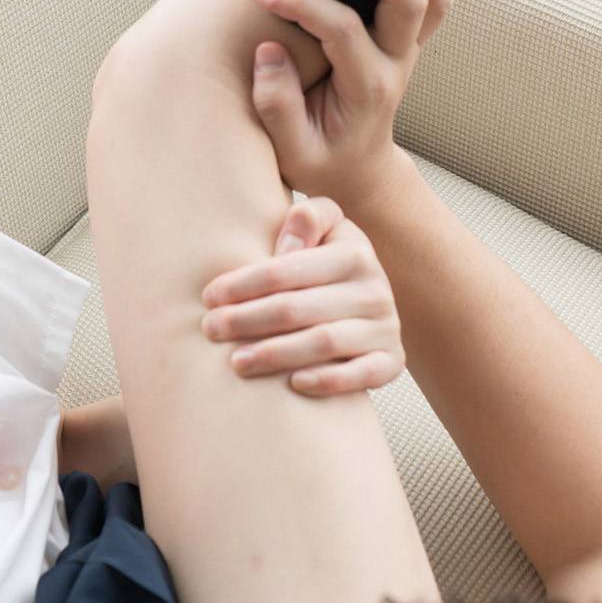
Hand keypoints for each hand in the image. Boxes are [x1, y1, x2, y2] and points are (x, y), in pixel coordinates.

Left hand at [200, 195, 402, 395]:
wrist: (372, 298)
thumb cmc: (328, 261)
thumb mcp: (326, 227)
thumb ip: (307, 218)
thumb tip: (285, 249)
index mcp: (355, 252)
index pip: (287, 269)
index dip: (243, 283)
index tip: (209, 297)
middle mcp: (375, 290)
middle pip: (298, 308)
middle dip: (247, 320)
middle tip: (211, 329)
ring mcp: (385, 328)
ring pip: (325, 343)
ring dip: (275, 354)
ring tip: (236, 361)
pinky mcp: (392, 362)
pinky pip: (362, 375)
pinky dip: (329, 381)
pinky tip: (293, 384)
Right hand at [248, 0, 459, 206]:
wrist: (360, 175)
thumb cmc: (319, 161)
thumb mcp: (292, 152)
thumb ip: (277, 105)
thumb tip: (270, 51)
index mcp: (367, 88)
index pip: (341, 31)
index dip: (303, 5)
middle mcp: (397, 64)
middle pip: (408, 4)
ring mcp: (408, 51)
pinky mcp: (408, 41)